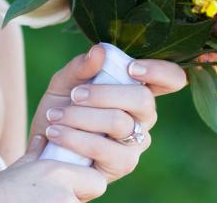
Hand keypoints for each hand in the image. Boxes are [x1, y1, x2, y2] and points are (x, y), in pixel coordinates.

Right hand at [0, 135, 107, 202]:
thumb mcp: (17, 170)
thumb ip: (36, 154)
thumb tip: (43, 138)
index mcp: (57, 173)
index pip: (97, 182)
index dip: (84, 186)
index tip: (69, 190)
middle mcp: (64, 196)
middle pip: (87, 202)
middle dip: (75, 200)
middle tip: (47, 199)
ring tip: (36, 202)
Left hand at [28, 44, 187, 183]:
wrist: (45, 140)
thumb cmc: (62, 105)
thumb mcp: (65, 81)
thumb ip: (81, 66)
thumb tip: (99, 50)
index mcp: (136, 87)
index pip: (171, 78)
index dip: (161, 71)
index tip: (131, 68)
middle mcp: (143, 115)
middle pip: (144, 99)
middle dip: (104, 94)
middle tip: (75, 94)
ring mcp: (136, 141)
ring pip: (120, 122)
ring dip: (81, 116)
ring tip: (55, 115)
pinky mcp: (122, 165)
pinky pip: (104, 149)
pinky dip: (75, 138)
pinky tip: (56, 132)